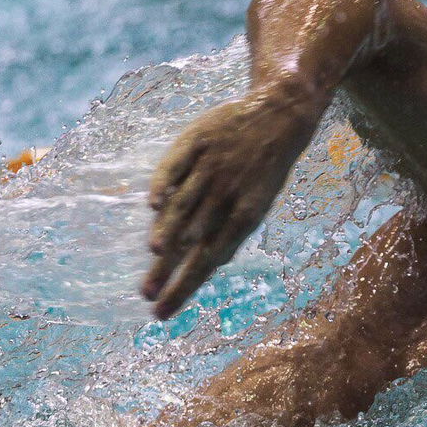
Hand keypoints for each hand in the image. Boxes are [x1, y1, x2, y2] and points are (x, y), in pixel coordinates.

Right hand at [142, 87, 319, 318]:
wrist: (279, 113)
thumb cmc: (265, 168)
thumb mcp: (260, 202)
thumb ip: (233, 231)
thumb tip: (213, 262)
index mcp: (244, 216)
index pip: (209, 261)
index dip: (186, 287)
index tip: (163, 312)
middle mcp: (227, 194)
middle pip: (193, 239)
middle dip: (170, 271)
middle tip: (148, 296)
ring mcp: (211, 166)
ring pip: (184, 204)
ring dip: (168, 230)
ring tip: (154, 254)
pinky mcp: (197, 140)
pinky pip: (176, 165)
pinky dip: (165, 183)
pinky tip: (153, 204)